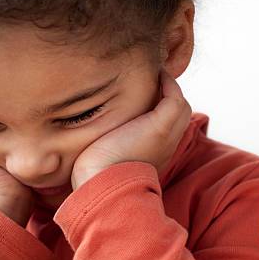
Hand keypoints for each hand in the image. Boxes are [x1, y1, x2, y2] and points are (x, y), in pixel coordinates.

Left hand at [71, 69, 191, 188]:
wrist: (101, 187)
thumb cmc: (92, 178)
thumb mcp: (100, 158)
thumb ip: (101, 147)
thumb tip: (79, 141)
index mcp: (153, 154)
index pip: (164, 127)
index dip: (156, 109)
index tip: (142, 95)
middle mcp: (165, 146)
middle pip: (178, 114)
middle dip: (167, 94)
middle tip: (152, 78)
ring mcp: (166, 136)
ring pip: (180, 105)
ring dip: (169, 86)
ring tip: (154, 72)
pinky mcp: (161, 126)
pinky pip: (175, 97)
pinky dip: (168, 83)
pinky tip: (155, 74)